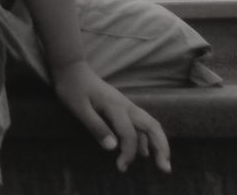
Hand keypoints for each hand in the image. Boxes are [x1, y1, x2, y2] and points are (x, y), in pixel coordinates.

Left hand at [52, 60, 170, 173]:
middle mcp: (126, 106)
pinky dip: (146, 137)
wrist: (71, 68)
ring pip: (150, 124)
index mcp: (115, 107)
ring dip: (158, 142)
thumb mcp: (78, 108)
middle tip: (165, 168)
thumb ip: (95, 126)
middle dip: (162, 147)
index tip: (121, 167)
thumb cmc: (72, 88)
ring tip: (162, 163)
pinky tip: (144, 151)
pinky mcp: (122, 107)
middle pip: (152, 126)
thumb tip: (112, 148)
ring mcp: (126, 105)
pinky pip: (140, 123)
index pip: (129, 134)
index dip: (128, 153)